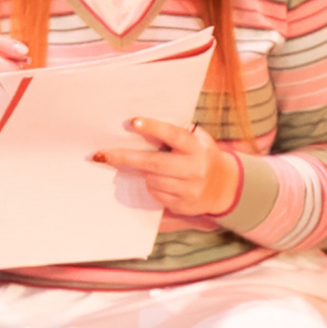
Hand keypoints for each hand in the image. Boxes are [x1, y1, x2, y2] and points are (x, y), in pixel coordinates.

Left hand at [97, 115, 244, 220]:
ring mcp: (188, 189)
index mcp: (196, 148)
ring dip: (143, 173)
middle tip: (101, 154)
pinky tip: (162, 182)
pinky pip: (156, 194)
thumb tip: (141, 125)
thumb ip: (177, 134)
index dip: (154, 128)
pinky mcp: (182, 205)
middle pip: (153, 163)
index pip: (174, 135)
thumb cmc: (202, 156)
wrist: (224, 187)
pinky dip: (152, 187)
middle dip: (125, 158)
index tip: (133, 122)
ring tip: (150, 168)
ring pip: (151, 180)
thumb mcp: (198, 140)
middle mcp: (194, 168)